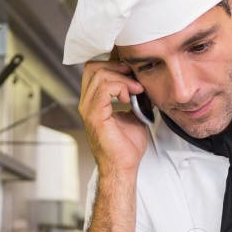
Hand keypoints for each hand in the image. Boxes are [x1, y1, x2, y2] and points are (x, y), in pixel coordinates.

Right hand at [78, 61, 148, 175]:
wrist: (123, 167)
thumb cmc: (127, 147)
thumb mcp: (134, 114)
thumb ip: (133, 97)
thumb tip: (144, 82)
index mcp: (93, 101)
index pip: (94, 69)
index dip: (113, 63)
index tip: (132, 70)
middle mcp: (87, 103)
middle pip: (93, 66)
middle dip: (116, 66)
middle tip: (134, 76)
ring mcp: (88, 108)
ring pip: (99, 74)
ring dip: (122, 77)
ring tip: (136, 89)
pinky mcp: (95, 115)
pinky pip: (104, 88)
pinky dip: (120, 87)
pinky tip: (130, 96)